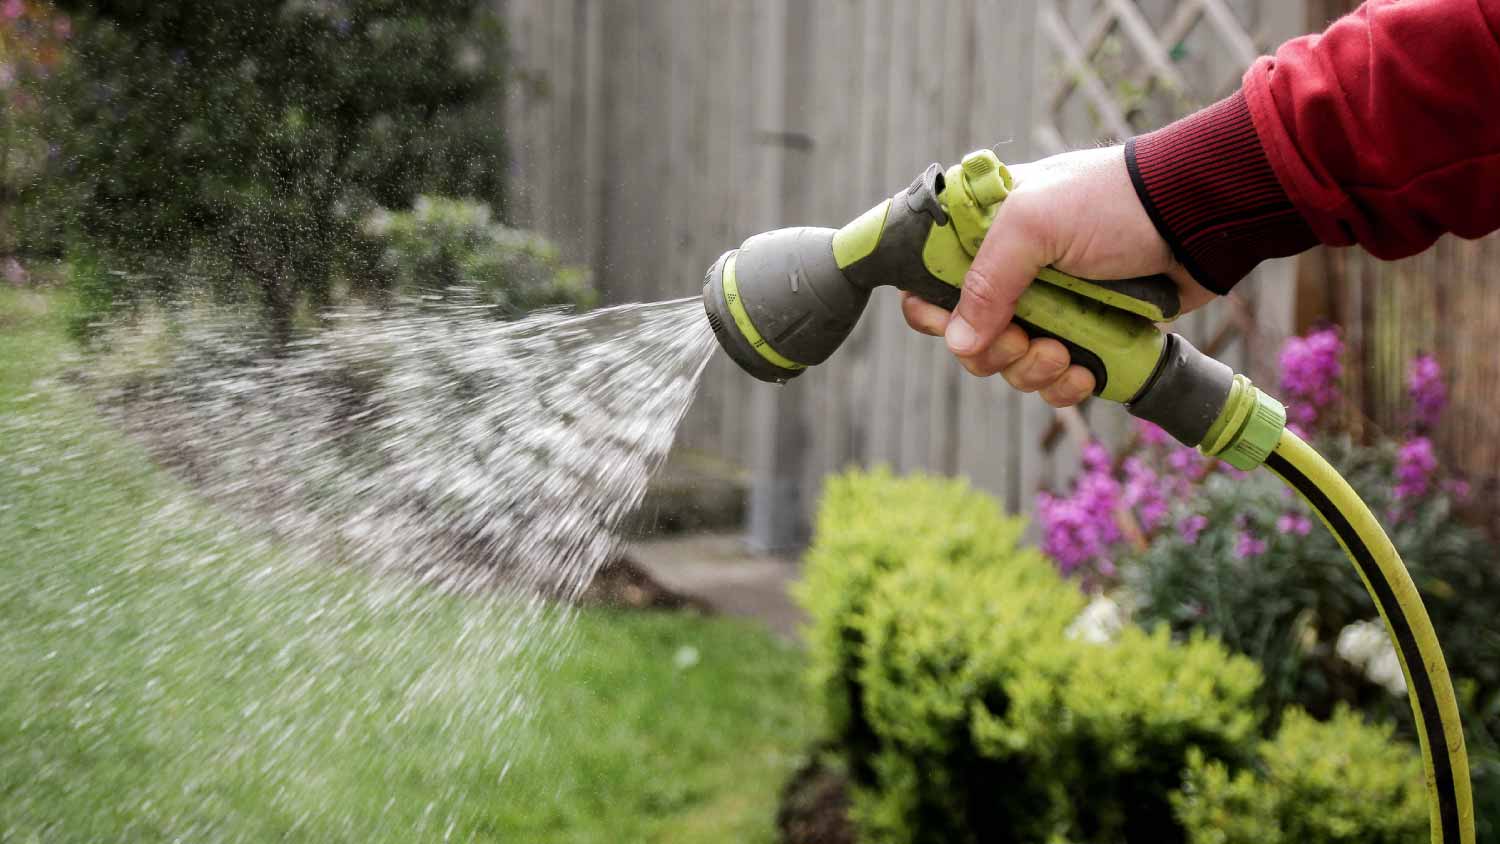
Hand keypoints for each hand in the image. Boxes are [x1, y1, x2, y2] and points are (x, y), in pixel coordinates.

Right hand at [901, 145, 1213, 406]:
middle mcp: (1011, 272)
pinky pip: (1054, 379)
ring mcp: (1049, 305)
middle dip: (994, 350)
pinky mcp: (1086, 334)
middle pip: (968, 336)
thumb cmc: (1111, 203)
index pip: (930, 279)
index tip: (950, 325)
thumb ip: (987, 280)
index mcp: (986, 233)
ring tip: (1065, 354)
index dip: (932, 310)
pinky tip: (1085, 374)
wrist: (1194, 218)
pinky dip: (1064, 385)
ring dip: (1032, 371)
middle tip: (1026, 340)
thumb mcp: (1034, 225)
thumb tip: (959, 344)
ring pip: (1010, 364)